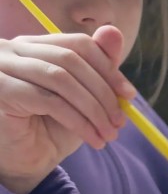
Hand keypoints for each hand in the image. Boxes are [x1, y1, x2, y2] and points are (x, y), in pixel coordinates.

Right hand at [0, 27, 135, 193]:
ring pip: (60, 79)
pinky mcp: (1, 91)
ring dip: (93, 109)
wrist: (24, 160)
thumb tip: (114, 32)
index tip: (129, 95)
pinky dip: (79, 121)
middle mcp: (13, 50)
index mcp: (34, 46)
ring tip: (110, 134)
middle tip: (120, 121)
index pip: (77, 44)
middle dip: (103, 92)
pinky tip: (93, 138)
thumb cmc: (50, 128)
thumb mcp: (81, 99)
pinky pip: (49, 101)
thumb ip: (96, 69)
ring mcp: (2, 68)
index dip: (107, 68)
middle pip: (70, 60)